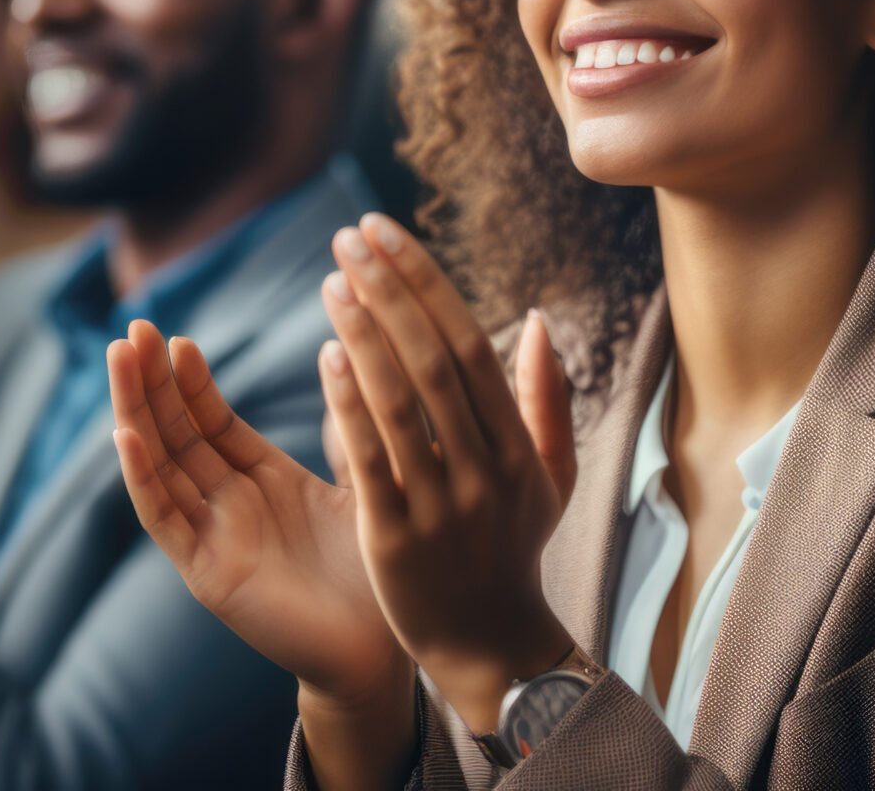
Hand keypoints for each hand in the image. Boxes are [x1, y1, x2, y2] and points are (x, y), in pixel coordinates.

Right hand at [109, 319, 416, 790]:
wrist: (385, 653)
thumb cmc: (380, 572)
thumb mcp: (364, 483)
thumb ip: (351, 429)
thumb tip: (354, 360)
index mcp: (264, 482)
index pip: (211, 420)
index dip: (189, 380)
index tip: (172, 334)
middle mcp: (230, 506)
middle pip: (176, 433)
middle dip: (152, 382)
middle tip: (133, 327)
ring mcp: (214, 538)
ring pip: (161, 465)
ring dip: (137, 412)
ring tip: (120, 360)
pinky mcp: (209, 575)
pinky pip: (166, 520)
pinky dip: (143, 478)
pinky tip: (127, 435)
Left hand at [319, 213, 579, 737]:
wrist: (490, 644)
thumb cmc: (512, 548)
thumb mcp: (549, 476)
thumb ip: (546, 399)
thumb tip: (538, 322)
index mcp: (517, 445)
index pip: (470, 344)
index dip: (425, 283)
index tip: (385, 231)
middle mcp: (485, 468)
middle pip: (434, 361)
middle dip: (390, 290)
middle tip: (350, 238)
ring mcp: (441, 504)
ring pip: (402, 403)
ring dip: (365, 333)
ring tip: (333, 280)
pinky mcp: (396, 538)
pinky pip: (372, 459)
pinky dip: (350, 405)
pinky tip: (325, 355)